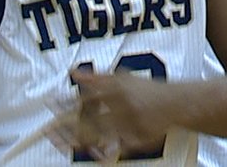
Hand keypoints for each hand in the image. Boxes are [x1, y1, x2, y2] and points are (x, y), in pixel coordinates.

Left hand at [48, 70, 173, 161]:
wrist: (177, 103)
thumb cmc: (147, 90)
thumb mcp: (123, 78)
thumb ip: (98, 77)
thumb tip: (74, 72)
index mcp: (117, 89)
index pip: (86, 97)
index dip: (67, 102)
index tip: (51, 106)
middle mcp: (122, 105)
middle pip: (90, 117)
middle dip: (69, 125)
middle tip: (49, 131)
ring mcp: (130, 123)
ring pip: (101, 134)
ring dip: (82, 139)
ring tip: (66, 144)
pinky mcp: (137, 138)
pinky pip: (118, 147)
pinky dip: (104, 153)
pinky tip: (94, 155)